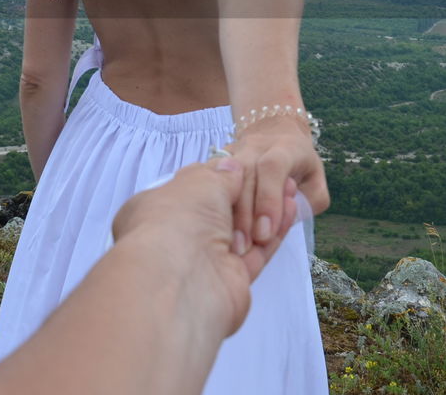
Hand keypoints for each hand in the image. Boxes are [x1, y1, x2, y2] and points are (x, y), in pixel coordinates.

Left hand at [111, 157, 298, 335]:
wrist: (182, 278)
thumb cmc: (178, 219)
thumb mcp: (198, 182)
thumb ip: (219, 174)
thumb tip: (232, 167)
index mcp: (155, 210)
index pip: (189, 189)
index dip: (217, 177)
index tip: (244, 165)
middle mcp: (177, 236)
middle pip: (219, 213)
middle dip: (248, 196)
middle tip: (278, 178)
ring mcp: (204, 261)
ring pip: (242, 233)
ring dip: (266, 212)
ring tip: (291, 189)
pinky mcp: (230, 280)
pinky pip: (256, 253)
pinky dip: (274, 233)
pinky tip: (290, 209)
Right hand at [226, 114, 328, 254]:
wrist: (277, 133)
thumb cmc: (300, 166)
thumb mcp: (316, 184)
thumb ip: (309, 203)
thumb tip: (283, 222)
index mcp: (286, 147)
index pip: (273, 167)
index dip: (268, 199)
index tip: (265, 234)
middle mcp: (257, 145)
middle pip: (245, 173)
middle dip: (245, 213)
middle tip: (246, 247)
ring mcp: (235, 150)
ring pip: (224, 177)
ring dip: (228, 212)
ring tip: (231, 244)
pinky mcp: (219, 159)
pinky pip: (213, 182)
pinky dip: (215, 206)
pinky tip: (219, 230)